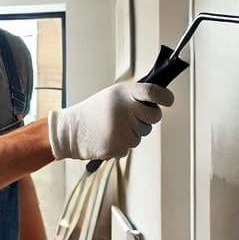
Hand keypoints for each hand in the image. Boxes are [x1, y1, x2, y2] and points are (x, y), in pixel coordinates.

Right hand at [48, 82, 173, 160]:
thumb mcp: (113, 95)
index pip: (154, 92)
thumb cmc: (92, 112)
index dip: (165, 97)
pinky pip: (132, 146)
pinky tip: (110, 136)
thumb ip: (134, 96)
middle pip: (154, 116)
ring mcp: (124, 130)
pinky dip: (123, 143)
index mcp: (124, 94)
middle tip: (131, 116)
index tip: (167, 100)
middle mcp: (126, 110)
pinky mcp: (120, 147)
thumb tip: (157, 100)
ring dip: (133, 131)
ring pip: (143, 133)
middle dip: (147, 117)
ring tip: (114, 126)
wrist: (71, 131)